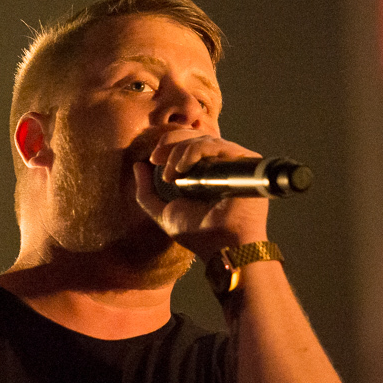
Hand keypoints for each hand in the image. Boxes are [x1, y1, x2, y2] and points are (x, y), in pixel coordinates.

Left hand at [132, 132, 270, 259]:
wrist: (222, 245)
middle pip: (195, 136)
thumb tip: (138, 165)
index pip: (187, 145)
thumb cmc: (198, 234)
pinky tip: (182, 168)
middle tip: (155, 158)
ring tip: (170, 175)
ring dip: (179, 151)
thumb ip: (146, 193)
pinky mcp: (244, 161)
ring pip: (203, 139)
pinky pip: (216, 145)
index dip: (168, 145)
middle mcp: (219, 165)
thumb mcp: (163, 213)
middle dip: (170, 143)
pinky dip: (194, 151)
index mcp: (203, 174)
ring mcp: (232, 162)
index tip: (152, 159)